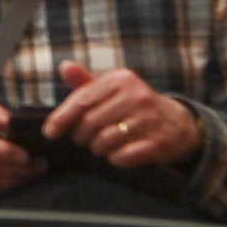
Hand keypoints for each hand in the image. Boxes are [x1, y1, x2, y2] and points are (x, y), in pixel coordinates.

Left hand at [44, 59, 201, 167]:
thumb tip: (64, 66)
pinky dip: (115, 159)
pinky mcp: (159, 142)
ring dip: (97, 148)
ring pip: (105, 141)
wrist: (178, 122)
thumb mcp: (112, 89)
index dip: (61, 118)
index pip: (82, 100)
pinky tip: (117, 155)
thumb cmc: (134, 105)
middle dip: (81, 136)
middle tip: (84, 139)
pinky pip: (123, 156)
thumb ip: (86, 82)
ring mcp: (150, 120)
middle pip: (90, 123)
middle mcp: (137, 96)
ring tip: (100, 146)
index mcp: (122, 80)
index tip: (49, 132)